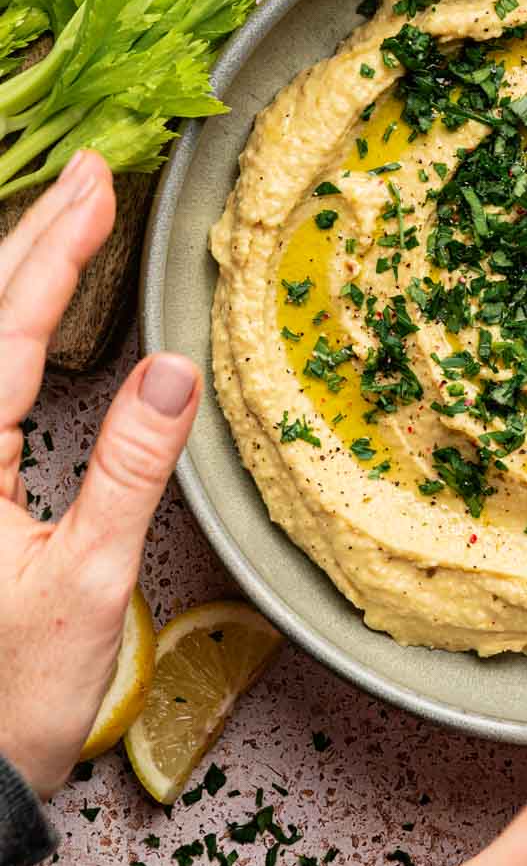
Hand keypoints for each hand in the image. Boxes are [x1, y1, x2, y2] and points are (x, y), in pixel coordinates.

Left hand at [0, 151, 199, 797]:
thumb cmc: (11, 694)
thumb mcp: (87, 583)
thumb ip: (129, 469)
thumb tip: (171, 370)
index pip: (10, 328)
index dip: (56, 247)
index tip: (99, 183)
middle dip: (35, 236)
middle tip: (90, 172)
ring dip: (21, 273)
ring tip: (68, 217)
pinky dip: (13, 329)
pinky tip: (34, 310)